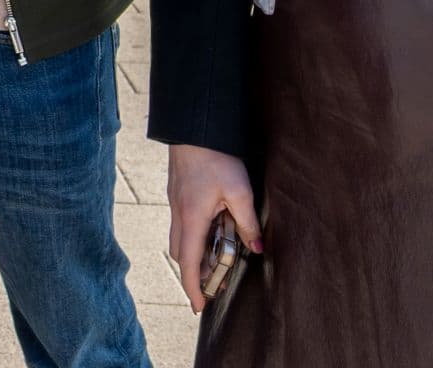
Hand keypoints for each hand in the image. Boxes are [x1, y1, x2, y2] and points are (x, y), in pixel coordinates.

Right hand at [166, 143, 261, 311]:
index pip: (189, 262)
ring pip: (180, 240)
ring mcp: (176, 203)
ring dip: (195, 255)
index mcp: (191, 217)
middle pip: (181, 254)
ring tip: (217, 262)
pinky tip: (212, 232)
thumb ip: (247, 222)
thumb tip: (256, 249)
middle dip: (194, 274)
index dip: (193, 287)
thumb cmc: (215, 157)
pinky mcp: (178, 194)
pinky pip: (183, 225)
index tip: (199, 306)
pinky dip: (195, 238)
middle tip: (214, 287)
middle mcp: (179, 214)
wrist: (193, 127)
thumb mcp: (239, 191)